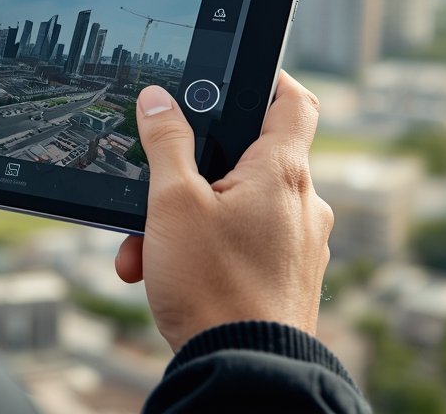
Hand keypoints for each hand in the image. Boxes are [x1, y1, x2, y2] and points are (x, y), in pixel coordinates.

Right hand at [114, 71, 331, 350]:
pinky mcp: (287, 277)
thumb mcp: (173, 203)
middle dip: (188, 175)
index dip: (269, 77)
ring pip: (234, 209)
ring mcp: (298, 243)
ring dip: (184, 221)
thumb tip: (159, 99)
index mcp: (282, 172)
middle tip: (152, 192)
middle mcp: (301, 203)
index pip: (294, 100)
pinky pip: (242, 245)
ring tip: (143, 250)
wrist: (243, 372)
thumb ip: (166, 143)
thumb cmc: (213, 286)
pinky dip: (203, 251)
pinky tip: (163, 274)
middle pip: (245, 161)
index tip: (237, 75)